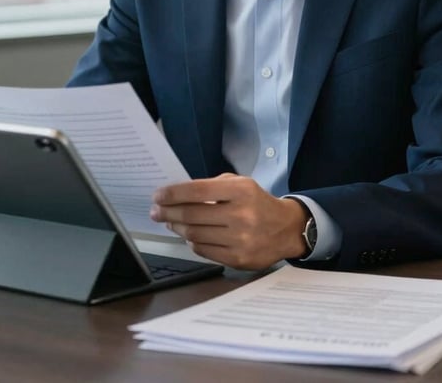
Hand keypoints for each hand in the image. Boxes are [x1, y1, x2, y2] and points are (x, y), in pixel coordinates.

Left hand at [150, 173, 307, 269]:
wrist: (285, 229)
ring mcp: (240, 239)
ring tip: (170, 221)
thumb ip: (212, 186)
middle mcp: (241, 215)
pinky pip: (203, 250)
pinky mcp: (238, 258)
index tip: (158, 195)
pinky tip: (188, 235)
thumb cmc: (256, 202)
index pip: (198, 191)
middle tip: (156, 210)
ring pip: (194, 234)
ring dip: (176, 227)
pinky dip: (191, 242)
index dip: (173, 194)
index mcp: (241, 191)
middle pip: (192, 215)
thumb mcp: (240, 184)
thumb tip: (178, 195)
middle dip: (168, 212)